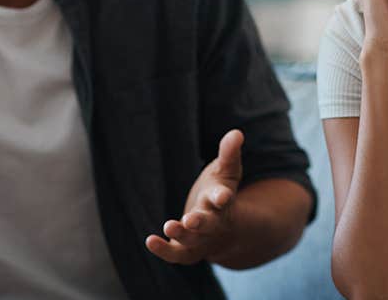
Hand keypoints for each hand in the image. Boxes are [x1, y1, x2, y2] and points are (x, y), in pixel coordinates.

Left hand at [146, 130, 242, 264]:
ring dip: (181, 234)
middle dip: (201, 222)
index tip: (222, 196)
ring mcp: (200, 239)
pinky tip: (150, 240)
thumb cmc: (219, 193)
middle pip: (209, 224)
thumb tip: (237, 132)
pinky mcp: (186, 249)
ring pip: (192, 241)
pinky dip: (164, 250)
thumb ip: (229, 154)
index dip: (222, 197)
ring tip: (168, 226)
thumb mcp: (225, 172)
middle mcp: (213, 223)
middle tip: (191, 220)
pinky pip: (176, 254)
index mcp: (223, 202)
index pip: (224, 199)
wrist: (223, 229)